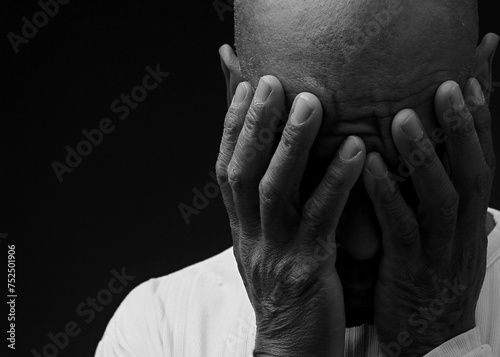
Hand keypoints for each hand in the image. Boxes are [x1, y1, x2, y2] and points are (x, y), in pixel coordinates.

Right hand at [215, 75, 365, 356]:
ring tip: (311, 102)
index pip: (225, 169)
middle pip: (243, 172)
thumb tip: (276, 165)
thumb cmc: (286, 292)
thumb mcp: (267, 246)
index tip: (243, 86)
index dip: (231, 126)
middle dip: (254, 124)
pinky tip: (356, 151)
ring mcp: (276, 252)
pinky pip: (321, 220)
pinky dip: (336, 182)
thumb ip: (270, 207)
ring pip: (274, 190)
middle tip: (270, 81)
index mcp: (240, 228)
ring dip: (290, 144)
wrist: (291, 350)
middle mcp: (250, 235)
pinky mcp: (308, 270)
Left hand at [363, 78, 493, 355]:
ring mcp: (440, 252)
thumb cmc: (427, 281)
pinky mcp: (410, 272)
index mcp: (468, 220)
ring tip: (405, 117)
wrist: (425, 341)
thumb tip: (436, 167)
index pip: (480, 162)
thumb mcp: (441, 239)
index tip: (471, 80)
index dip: (479, 122)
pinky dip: (387, 194)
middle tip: (448, 84)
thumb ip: (438, 203)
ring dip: (425, 155)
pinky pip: (401, 229)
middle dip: (463, 128)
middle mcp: (462, 231)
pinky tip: (369, 165)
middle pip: (471, 172)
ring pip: (441, 197)